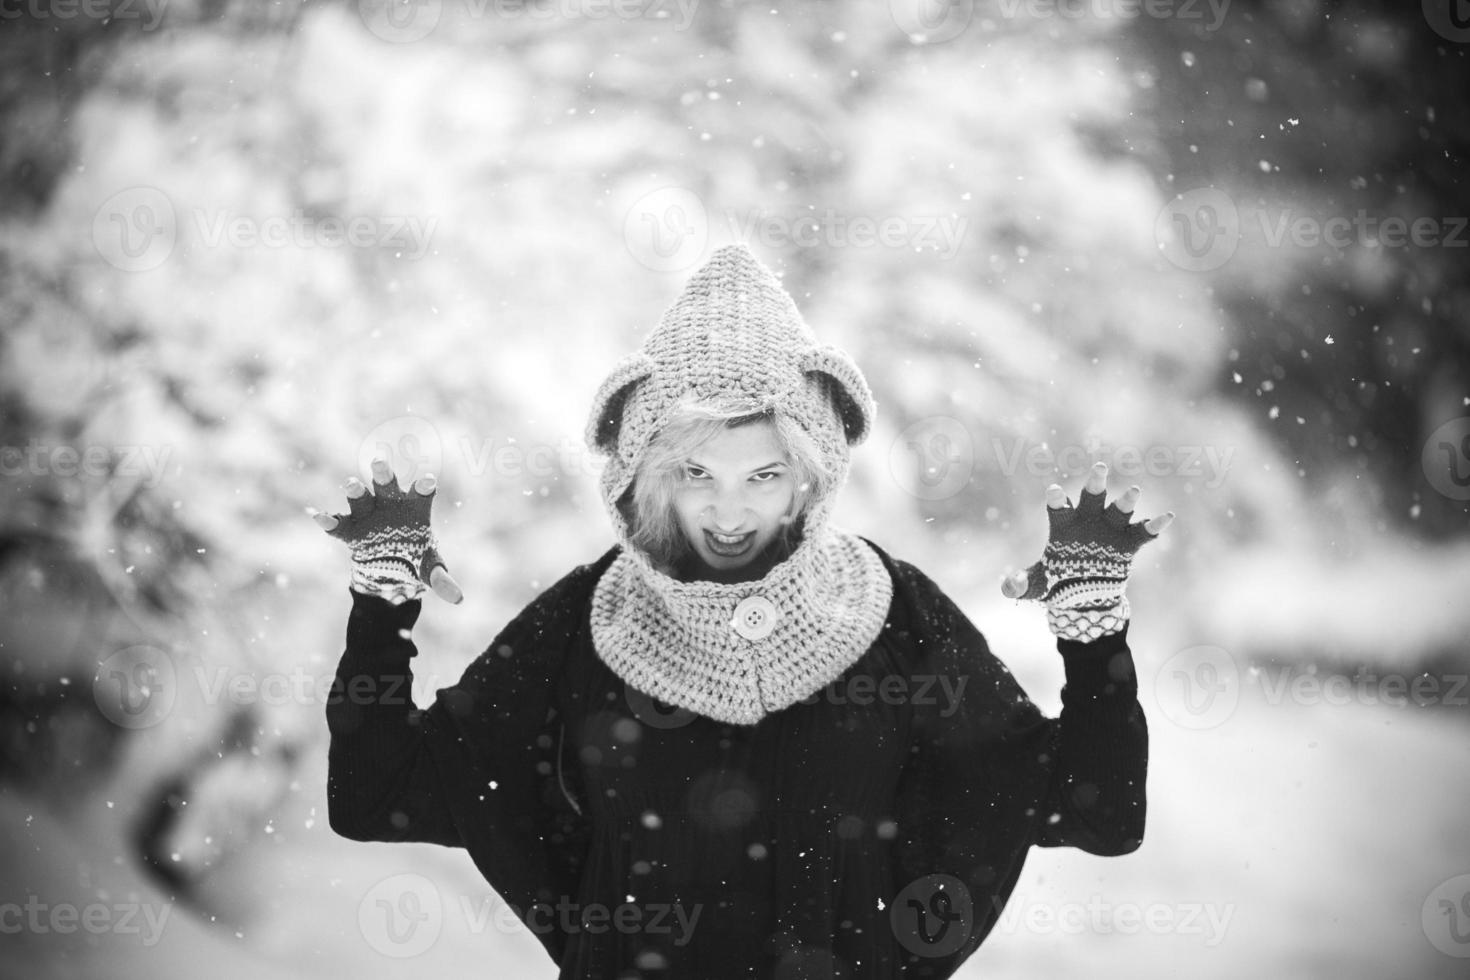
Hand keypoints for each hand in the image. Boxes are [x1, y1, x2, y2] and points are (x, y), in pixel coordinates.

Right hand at [308, 458, 462, 604]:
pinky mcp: (351, 531)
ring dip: (356, 492)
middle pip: (387, 487)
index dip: (423, 487)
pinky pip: (339, 525)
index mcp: (414, 509)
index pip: (421, 494)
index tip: (428, 482)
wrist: (391, 569)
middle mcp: (390, 505)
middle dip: (383, 476)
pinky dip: (330, 521)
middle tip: (379, 463)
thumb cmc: (415, 558)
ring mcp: (368, 516)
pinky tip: (320, 517)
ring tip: (351, 484)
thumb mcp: (429, 569)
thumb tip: (458, 599)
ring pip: (361, 500)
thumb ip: (442, 580)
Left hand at [1000, 462, 1172, 640]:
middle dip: (1096, 484)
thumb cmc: (1057, 581)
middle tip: (1099, 467)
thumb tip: (1008, 587)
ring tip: (1134, 491)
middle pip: (1092, 498)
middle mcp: (1088, 521)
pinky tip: (1167, 517)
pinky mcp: (1127, 543)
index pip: (1058, 509)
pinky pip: (1143, 532)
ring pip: (1118, 511)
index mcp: (1064, 525)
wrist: (1083, 594)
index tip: (1052, 490)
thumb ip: (1021, 584)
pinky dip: (1155, 525)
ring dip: (1126, 501)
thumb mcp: (1037, 585)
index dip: (1056, 499)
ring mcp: (1109, 530)